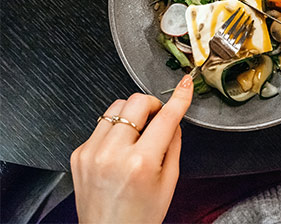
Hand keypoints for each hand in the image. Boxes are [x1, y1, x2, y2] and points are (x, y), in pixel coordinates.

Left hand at [71, 75, 193, 223]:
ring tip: (138, 134)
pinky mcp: (79, 153)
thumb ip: (173, 144)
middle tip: (158, 117)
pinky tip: (120, 148)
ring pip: (116, 107)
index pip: (165, 117)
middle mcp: (113, 154)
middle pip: (136, 102)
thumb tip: (173, 119)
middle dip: (152, 105)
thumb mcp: (169, 181)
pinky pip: (101, 125)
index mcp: (140, 163)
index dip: (179, 98)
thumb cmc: (140, 216)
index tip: (185, 86)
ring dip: (132, 115)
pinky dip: (115, 129)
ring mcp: (92, 152)